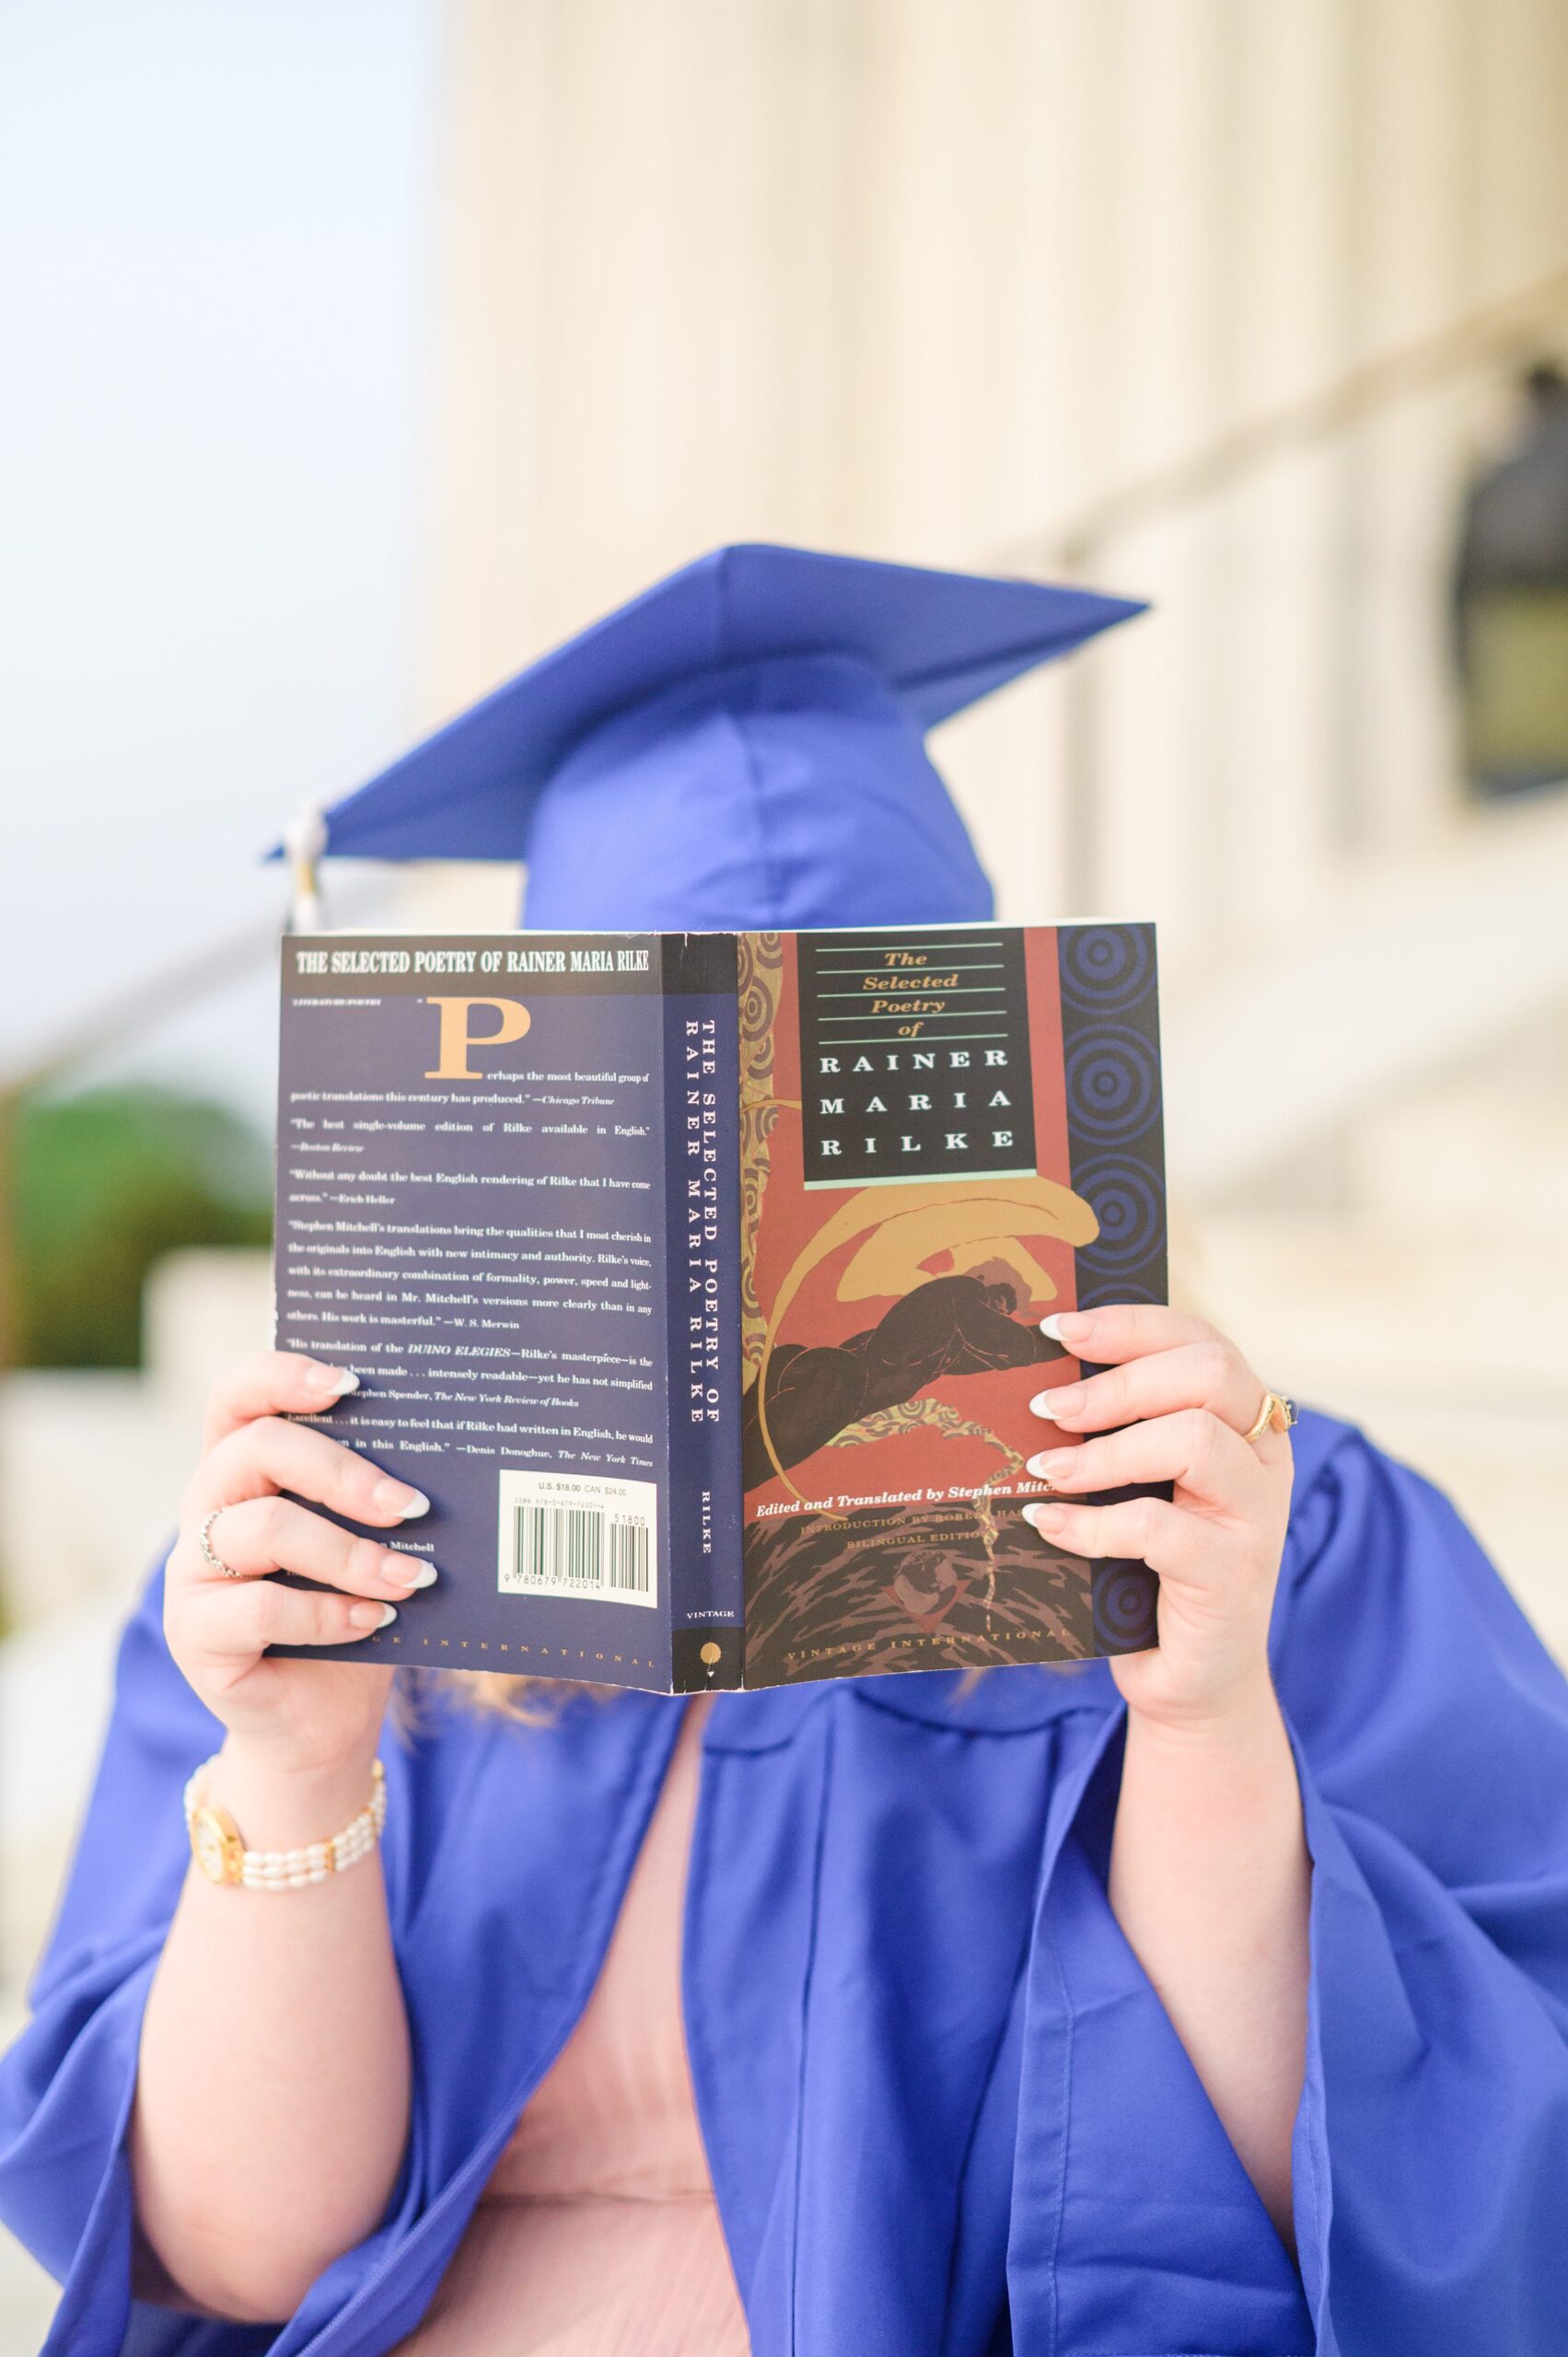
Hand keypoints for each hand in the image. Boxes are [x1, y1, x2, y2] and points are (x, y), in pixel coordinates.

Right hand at [165, 1353, 437, 1777]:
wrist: (322, 1722)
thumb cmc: (355, 1613)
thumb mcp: (369, 1545)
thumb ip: (380, 1499)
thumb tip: (451, 1461)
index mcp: (244, 1469)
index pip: (238, 1395)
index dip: (283, 1375)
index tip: (350, 1384)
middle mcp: (207, 1508)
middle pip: (256, 1449)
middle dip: (342, 1471)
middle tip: (410, 1505)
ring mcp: (192, 1570)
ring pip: (264, 1529)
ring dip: (350, 1552)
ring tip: (410, 1578)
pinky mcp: (194, 1633)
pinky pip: (260, 1608)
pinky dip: (329, 1612)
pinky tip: (376, 1619)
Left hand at [1020, 1306, 1293, 1732]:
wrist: (1191, 1676)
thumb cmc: (1150, 1567)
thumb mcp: (1140, 1486)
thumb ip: (1118, 1433)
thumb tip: (1035, 1381)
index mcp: (1244, 1422)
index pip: (1202, 1341)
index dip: (1130, 1325)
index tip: (1056, 1330)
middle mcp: (1263, 1458)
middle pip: (1209, 1373)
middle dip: (1117, 1381)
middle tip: (1045, 1408)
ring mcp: (1257, 1516)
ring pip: (1194, 1439)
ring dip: (1105, 1451)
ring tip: (1043, 1470)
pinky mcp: (1232, 1574)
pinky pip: (1159, 1528)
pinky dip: (1092, 1524)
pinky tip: (1048, 1525)